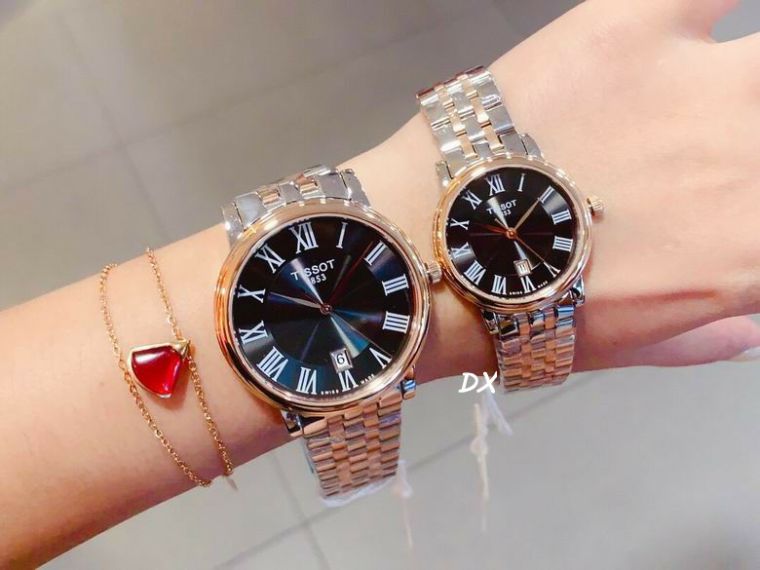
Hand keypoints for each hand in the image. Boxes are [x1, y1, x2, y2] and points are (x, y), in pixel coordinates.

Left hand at [485, 0, 759, 368]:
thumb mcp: (626, 348)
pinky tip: (717, 12)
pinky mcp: (627, 27)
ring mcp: (695, 86)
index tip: (735, 203)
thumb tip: (749, 326)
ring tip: (727, 93)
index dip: (752, 213)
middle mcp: (748, 165)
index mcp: (750, 254)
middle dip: (758, 144)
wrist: (432, 255)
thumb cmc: (524, 317)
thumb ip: (705, 335)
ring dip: (756, 77)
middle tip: (718, 150)